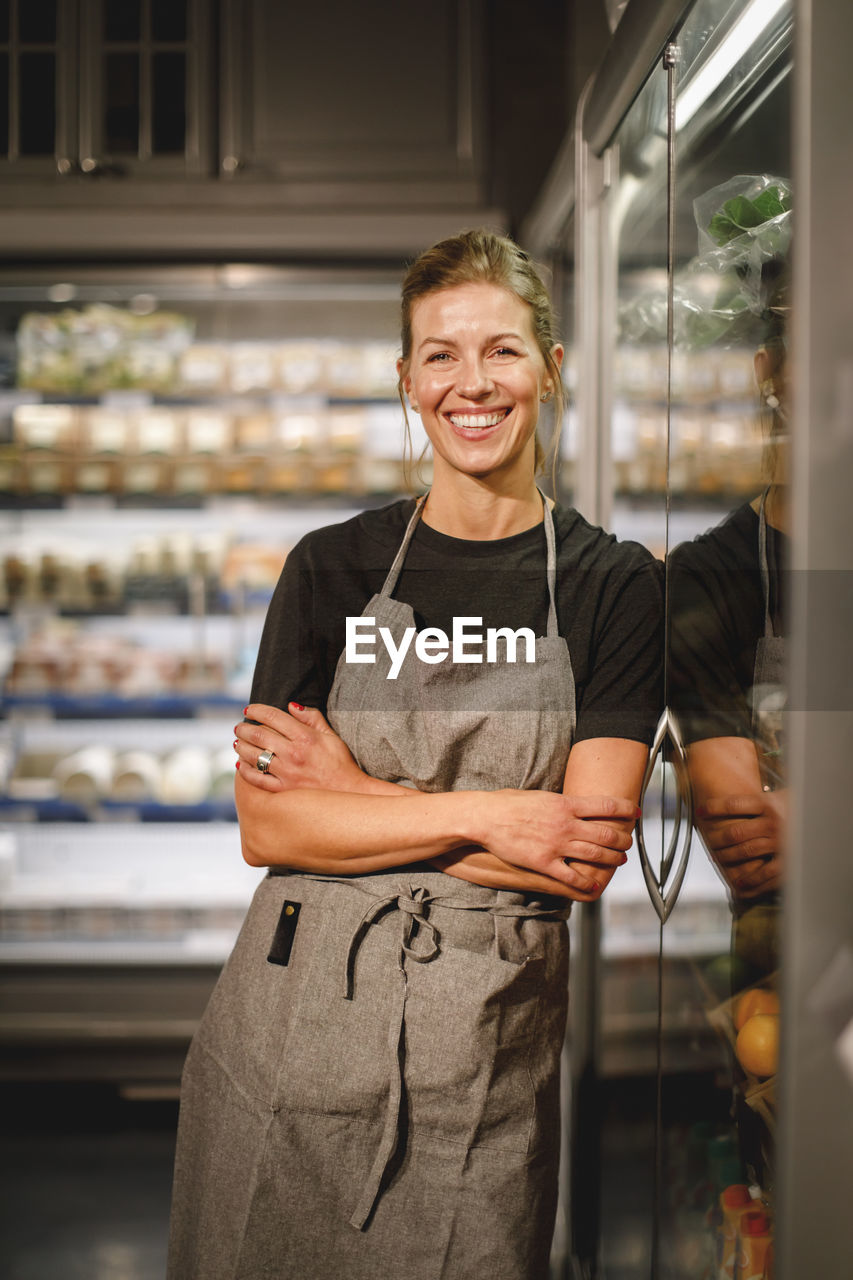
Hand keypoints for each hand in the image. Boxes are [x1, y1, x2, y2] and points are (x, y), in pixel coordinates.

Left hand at [234, 701, 365, 793]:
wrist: (350, 793)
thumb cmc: (341, 763)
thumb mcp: (331, 735)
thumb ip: (312, 717)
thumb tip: (291, 705)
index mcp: (305, 737)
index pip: (273, 717)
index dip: (257, 710)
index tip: (249, 709)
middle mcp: (294, 754)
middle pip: (259, 735)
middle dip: (244, 727)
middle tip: (239, 726)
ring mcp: (287, 773)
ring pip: (254, 756)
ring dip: (241, 746)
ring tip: (238, 742)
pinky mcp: (284, 790)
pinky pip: (257, 779)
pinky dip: (245, 770)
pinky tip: (240, 764)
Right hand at [474, 789, 636, 896]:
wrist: (486, 818)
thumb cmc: (509, 804)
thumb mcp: (541, 796)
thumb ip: (562, 803)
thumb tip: (576, 804)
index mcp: (566, 804)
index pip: (606, 806)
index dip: (625, 809)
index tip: (635, 812)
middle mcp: (566, 824)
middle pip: (607, 833)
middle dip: (623, 840)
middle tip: (628, 843)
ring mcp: (557, 845)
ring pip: (595, 855)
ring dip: (612, 859)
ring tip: (619, 860)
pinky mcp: (545, 863)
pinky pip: (572, 876)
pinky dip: (587, 882)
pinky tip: (594, 885)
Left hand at [697, 789, 786, 897]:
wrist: (822, 819)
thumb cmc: (795, 808)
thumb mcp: (777, 797)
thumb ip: (754, 801)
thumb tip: (722, 798)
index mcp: (768, 804)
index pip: (734, 804)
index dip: (713, 807)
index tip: (700, 811)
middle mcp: (773, 822)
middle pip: (735, 832)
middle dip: (716, 839)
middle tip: (709, 843)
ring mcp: (780, 842)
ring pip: (745, 851)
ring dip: (727, 857)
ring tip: (718, 859)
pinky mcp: (789, 860)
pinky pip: (765, 873)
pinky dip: (750, 879)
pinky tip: (739, 883)